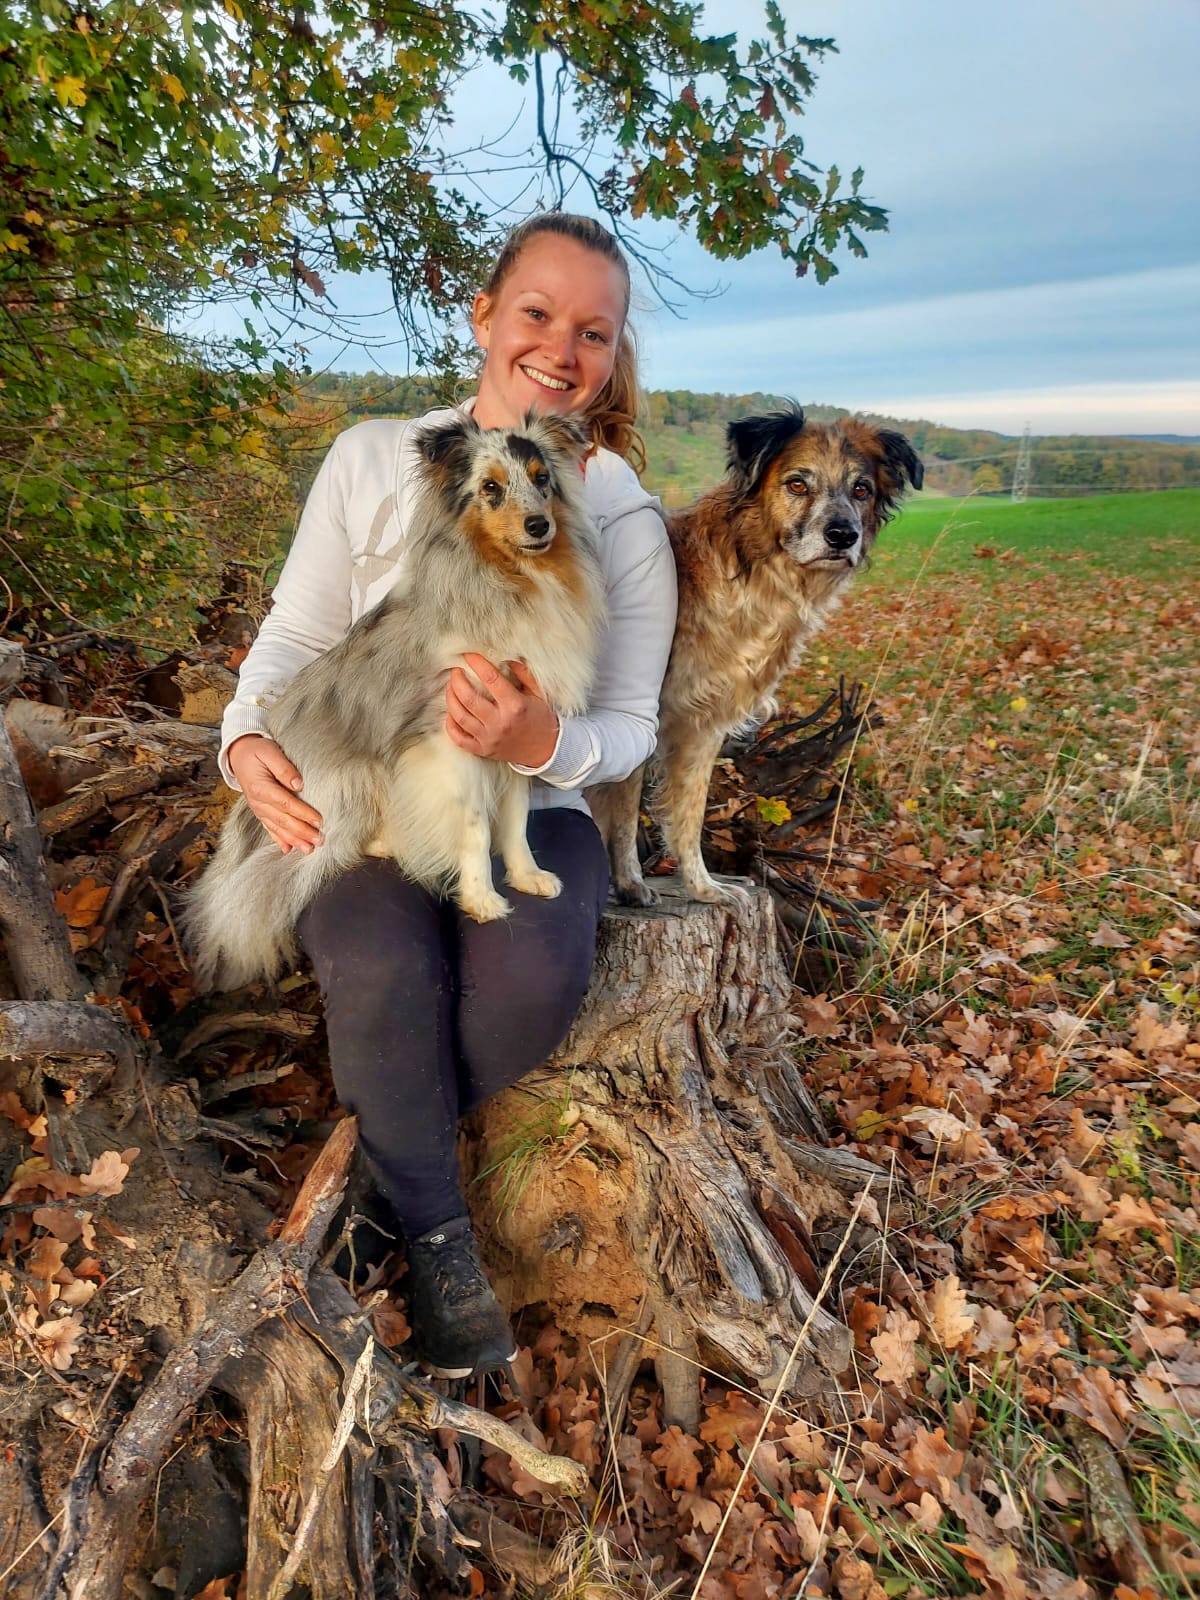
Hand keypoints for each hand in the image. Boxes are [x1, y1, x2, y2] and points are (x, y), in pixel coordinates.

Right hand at [227, 735, 323, 853]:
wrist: (239, 754)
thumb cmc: (256, 751)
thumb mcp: (270, 751)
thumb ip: (284, 768)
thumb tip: (299, 784)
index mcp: (261, 788)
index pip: (286, 804)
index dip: (303, 813)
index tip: (319, 821)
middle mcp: (258, 802)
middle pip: (283, 820)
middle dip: (302, 832)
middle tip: (319, 840)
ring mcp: (258, 808)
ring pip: (277, 827)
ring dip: (294, 840)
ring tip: (309, 850)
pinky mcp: (259, 810)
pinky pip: (269, 827)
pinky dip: (279, 839)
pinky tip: (287, 849)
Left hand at [445, 654, 559, 767]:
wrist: (546, 750)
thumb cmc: (541, 719)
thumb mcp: (538, 693)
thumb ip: (524, 674)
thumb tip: (506, 658)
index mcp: (515, 706)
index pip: (490, 679)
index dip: (477, 663)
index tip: (469, 655)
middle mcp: (500, 723)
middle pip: (468, 697)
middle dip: (457, 680)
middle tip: (456, 671)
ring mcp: (489, 738)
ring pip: (459, 716)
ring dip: (451, 698)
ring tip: (451, 687)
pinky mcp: (483, 750)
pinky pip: (458, 738)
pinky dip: (450, 724)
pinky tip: (451, 712)